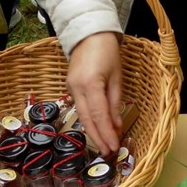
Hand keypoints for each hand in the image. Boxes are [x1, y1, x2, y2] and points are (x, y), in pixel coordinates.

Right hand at [67, 32, 122, 155]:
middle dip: (98, 138)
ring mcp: (70, 88)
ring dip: (93, 132)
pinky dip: (89, 120)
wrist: (89, 34)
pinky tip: (97, 128)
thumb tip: (117, 126)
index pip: (99, 115)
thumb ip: (115, 102)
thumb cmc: (107, 52)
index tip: (114, 147)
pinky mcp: (69, 87)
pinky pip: (80, 108)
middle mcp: (76, 88)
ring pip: (81, 116)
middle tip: (108, 152)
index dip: (106, 133)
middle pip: (87, 119)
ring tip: (104, 145)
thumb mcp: (116, 77)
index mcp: (90, 83)